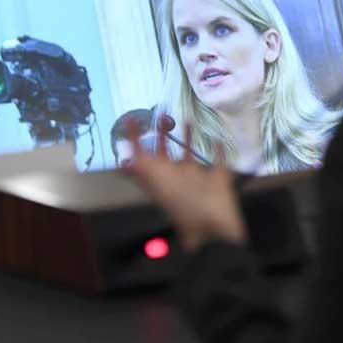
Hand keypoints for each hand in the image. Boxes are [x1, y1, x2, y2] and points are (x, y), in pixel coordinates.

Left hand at [123, 120, 246, 251]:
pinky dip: (218, 149)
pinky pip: (217, 160)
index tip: (132, 119)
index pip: (143, 157)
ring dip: (188, 139)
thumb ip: (142, 169)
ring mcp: (197, 179)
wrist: (215, 226)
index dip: (135, 140)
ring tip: (186, 119)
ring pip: (189, 156)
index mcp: (160, 180)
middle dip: (160, 137)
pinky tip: (218, 136)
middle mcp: (176, 178)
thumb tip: (123, 159)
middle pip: (165, 155)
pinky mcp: (218, 178)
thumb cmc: (185, 204)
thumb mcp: (159, 184)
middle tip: (159, 116)